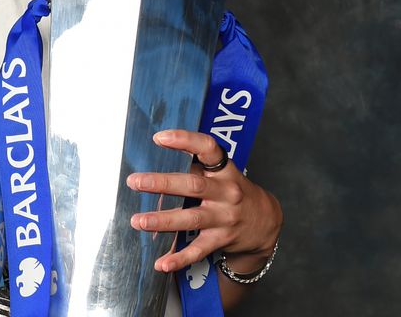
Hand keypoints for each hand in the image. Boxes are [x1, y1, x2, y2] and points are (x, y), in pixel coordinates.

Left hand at [126, 130, 282, 273]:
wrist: (266, 222)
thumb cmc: (232, 190)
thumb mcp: (222, 172)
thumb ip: (196, 164)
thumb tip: (155, 151)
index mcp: (225, 170)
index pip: (208, 149)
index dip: (185, 140)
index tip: (159, 138)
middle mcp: (226, 193)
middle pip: (193, 186)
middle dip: (162, 184)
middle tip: (134, 181)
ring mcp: (224, 218)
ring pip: (191, 219)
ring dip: (163, 220)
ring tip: (138, 221)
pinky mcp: (221, 240)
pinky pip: (198, 250)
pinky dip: (179, 258)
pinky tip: (161, 263)